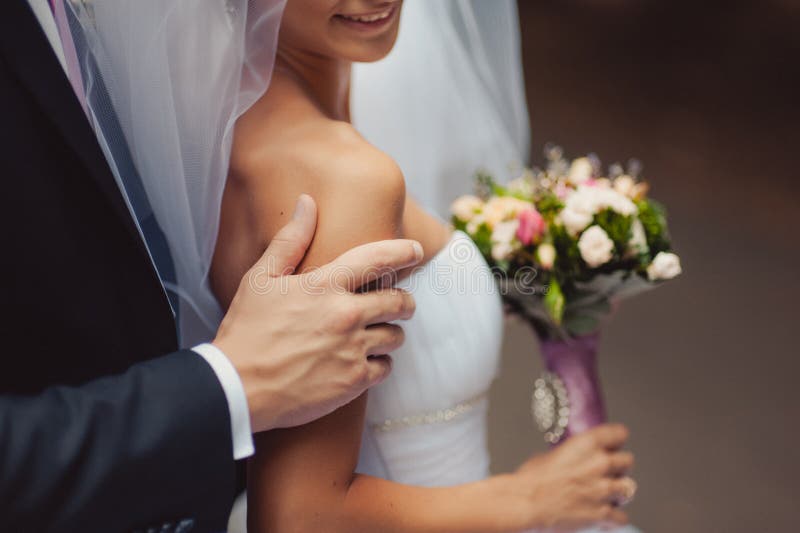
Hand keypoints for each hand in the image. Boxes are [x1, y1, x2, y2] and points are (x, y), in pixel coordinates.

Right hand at [213, 195, 422, 431]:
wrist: (237, 388)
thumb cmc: (246, 331)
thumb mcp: (261, 279)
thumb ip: (290, 241)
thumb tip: (308, 203)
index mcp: (324, 286)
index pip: (378, 259)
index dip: (404, 252)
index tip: (416, 251)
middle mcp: (345, 315)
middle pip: (399, 302)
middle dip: (404, 301)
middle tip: (400, 304)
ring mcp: (352, 350)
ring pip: (395, 336)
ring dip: (389, 333)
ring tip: (376, 335)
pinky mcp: (353, 381)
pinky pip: (385, 367)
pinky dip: (379, 364)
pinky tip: (363, 362)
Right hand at [503, 424, 635, 531]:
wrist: (525, 503)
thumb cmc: (532, 479)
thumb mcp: (551, 454)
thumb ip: (573, 454)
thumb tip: (577, 459)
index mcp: (587, 443)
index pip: (620, 433)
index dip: (616, 440)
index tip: (613, 445)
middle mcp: (599, 463)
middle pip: (628, 461)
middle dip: (618, 467)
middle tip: (607, 473)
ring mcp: (603, 489)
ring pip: (629, 488)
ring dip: (618, 492)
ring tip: (605, 495)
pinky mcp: (602, 513)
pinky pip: (622, 516)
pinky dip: (614, 518)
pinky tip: (602, 515)